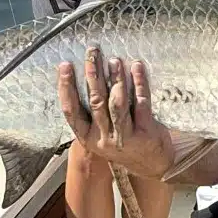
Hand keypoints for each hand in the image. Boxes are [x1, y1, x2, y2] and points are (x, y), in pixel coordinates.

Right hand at [57, 47, 174, 179]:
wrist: (152, 165)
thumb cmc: (124, 142)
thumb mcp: (101, 134)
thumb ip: (93, 112)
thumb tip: (86, 75)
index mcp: (87, 137)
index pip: (71, 111)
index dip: (66, 87)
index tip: (64, 65)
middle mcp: (104, 138)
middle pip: (95, 102)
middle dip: (93, 75)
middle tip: (92, 53)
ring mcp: (125, 137)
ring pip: (117, 104)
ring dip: (115, 79)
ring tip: (113, 60)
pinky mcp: (146, 132)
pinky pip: (141, 104)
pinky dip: (139, 84)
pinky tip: (137, 68)